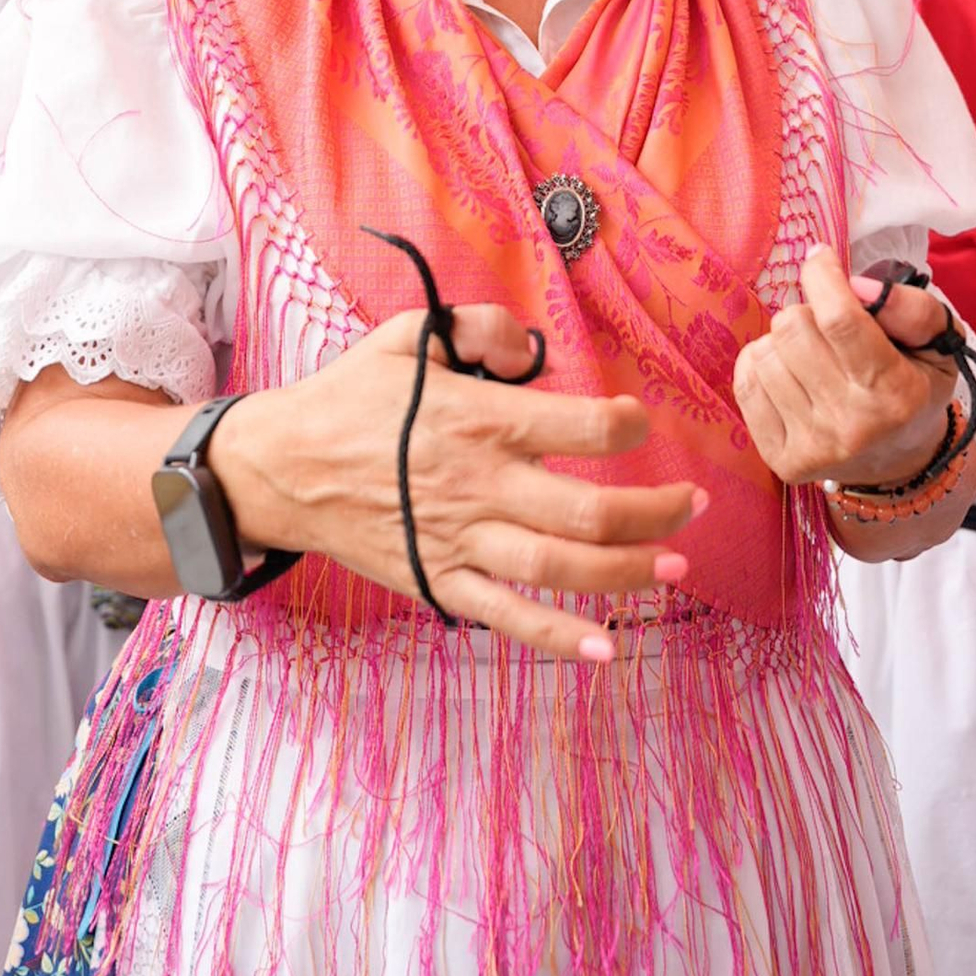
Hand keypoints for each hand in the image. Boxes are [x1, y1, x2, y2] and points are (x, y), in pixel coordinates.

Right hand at [212, 305, 703, 662]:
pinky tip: (607, 648)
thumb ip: (478, 327)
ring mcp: (461, 540)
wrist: (281, 466)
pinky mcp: (440, 581)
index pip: (581, 426)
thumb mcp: (407, 336)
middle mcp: (478, 484)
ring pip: (561, 566)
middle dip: (655, 509)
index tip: (640, 421)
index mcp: (477, 418)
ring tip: (675, 565)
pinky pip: (508, 617)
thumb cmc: (349, 397)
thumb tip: (531, 350)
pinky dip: (558, 637)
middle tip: (693, 503)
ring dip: (627, 571)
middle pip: (588, 509)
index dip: (627, 424)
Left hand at [734, 246, 957, 489]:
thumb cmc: (915, 389)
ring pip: (764, 352)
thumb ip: (911, 308)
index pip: (839, 319)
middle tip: (827, 327)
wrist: (899, 463)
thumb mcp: (937, 344)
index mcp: (894, 393)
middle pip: (792, 327)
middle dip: (807, 311)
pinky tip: (789, 375)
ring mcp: (812, 446)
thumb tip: (856, 284)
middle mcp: (852, 424)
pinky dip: (762, 366)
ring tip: (811, 356)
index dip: (821, 276)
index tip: (820, 258)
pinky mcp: (781, 458)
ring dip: (783, 342)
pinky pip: (745, 382)